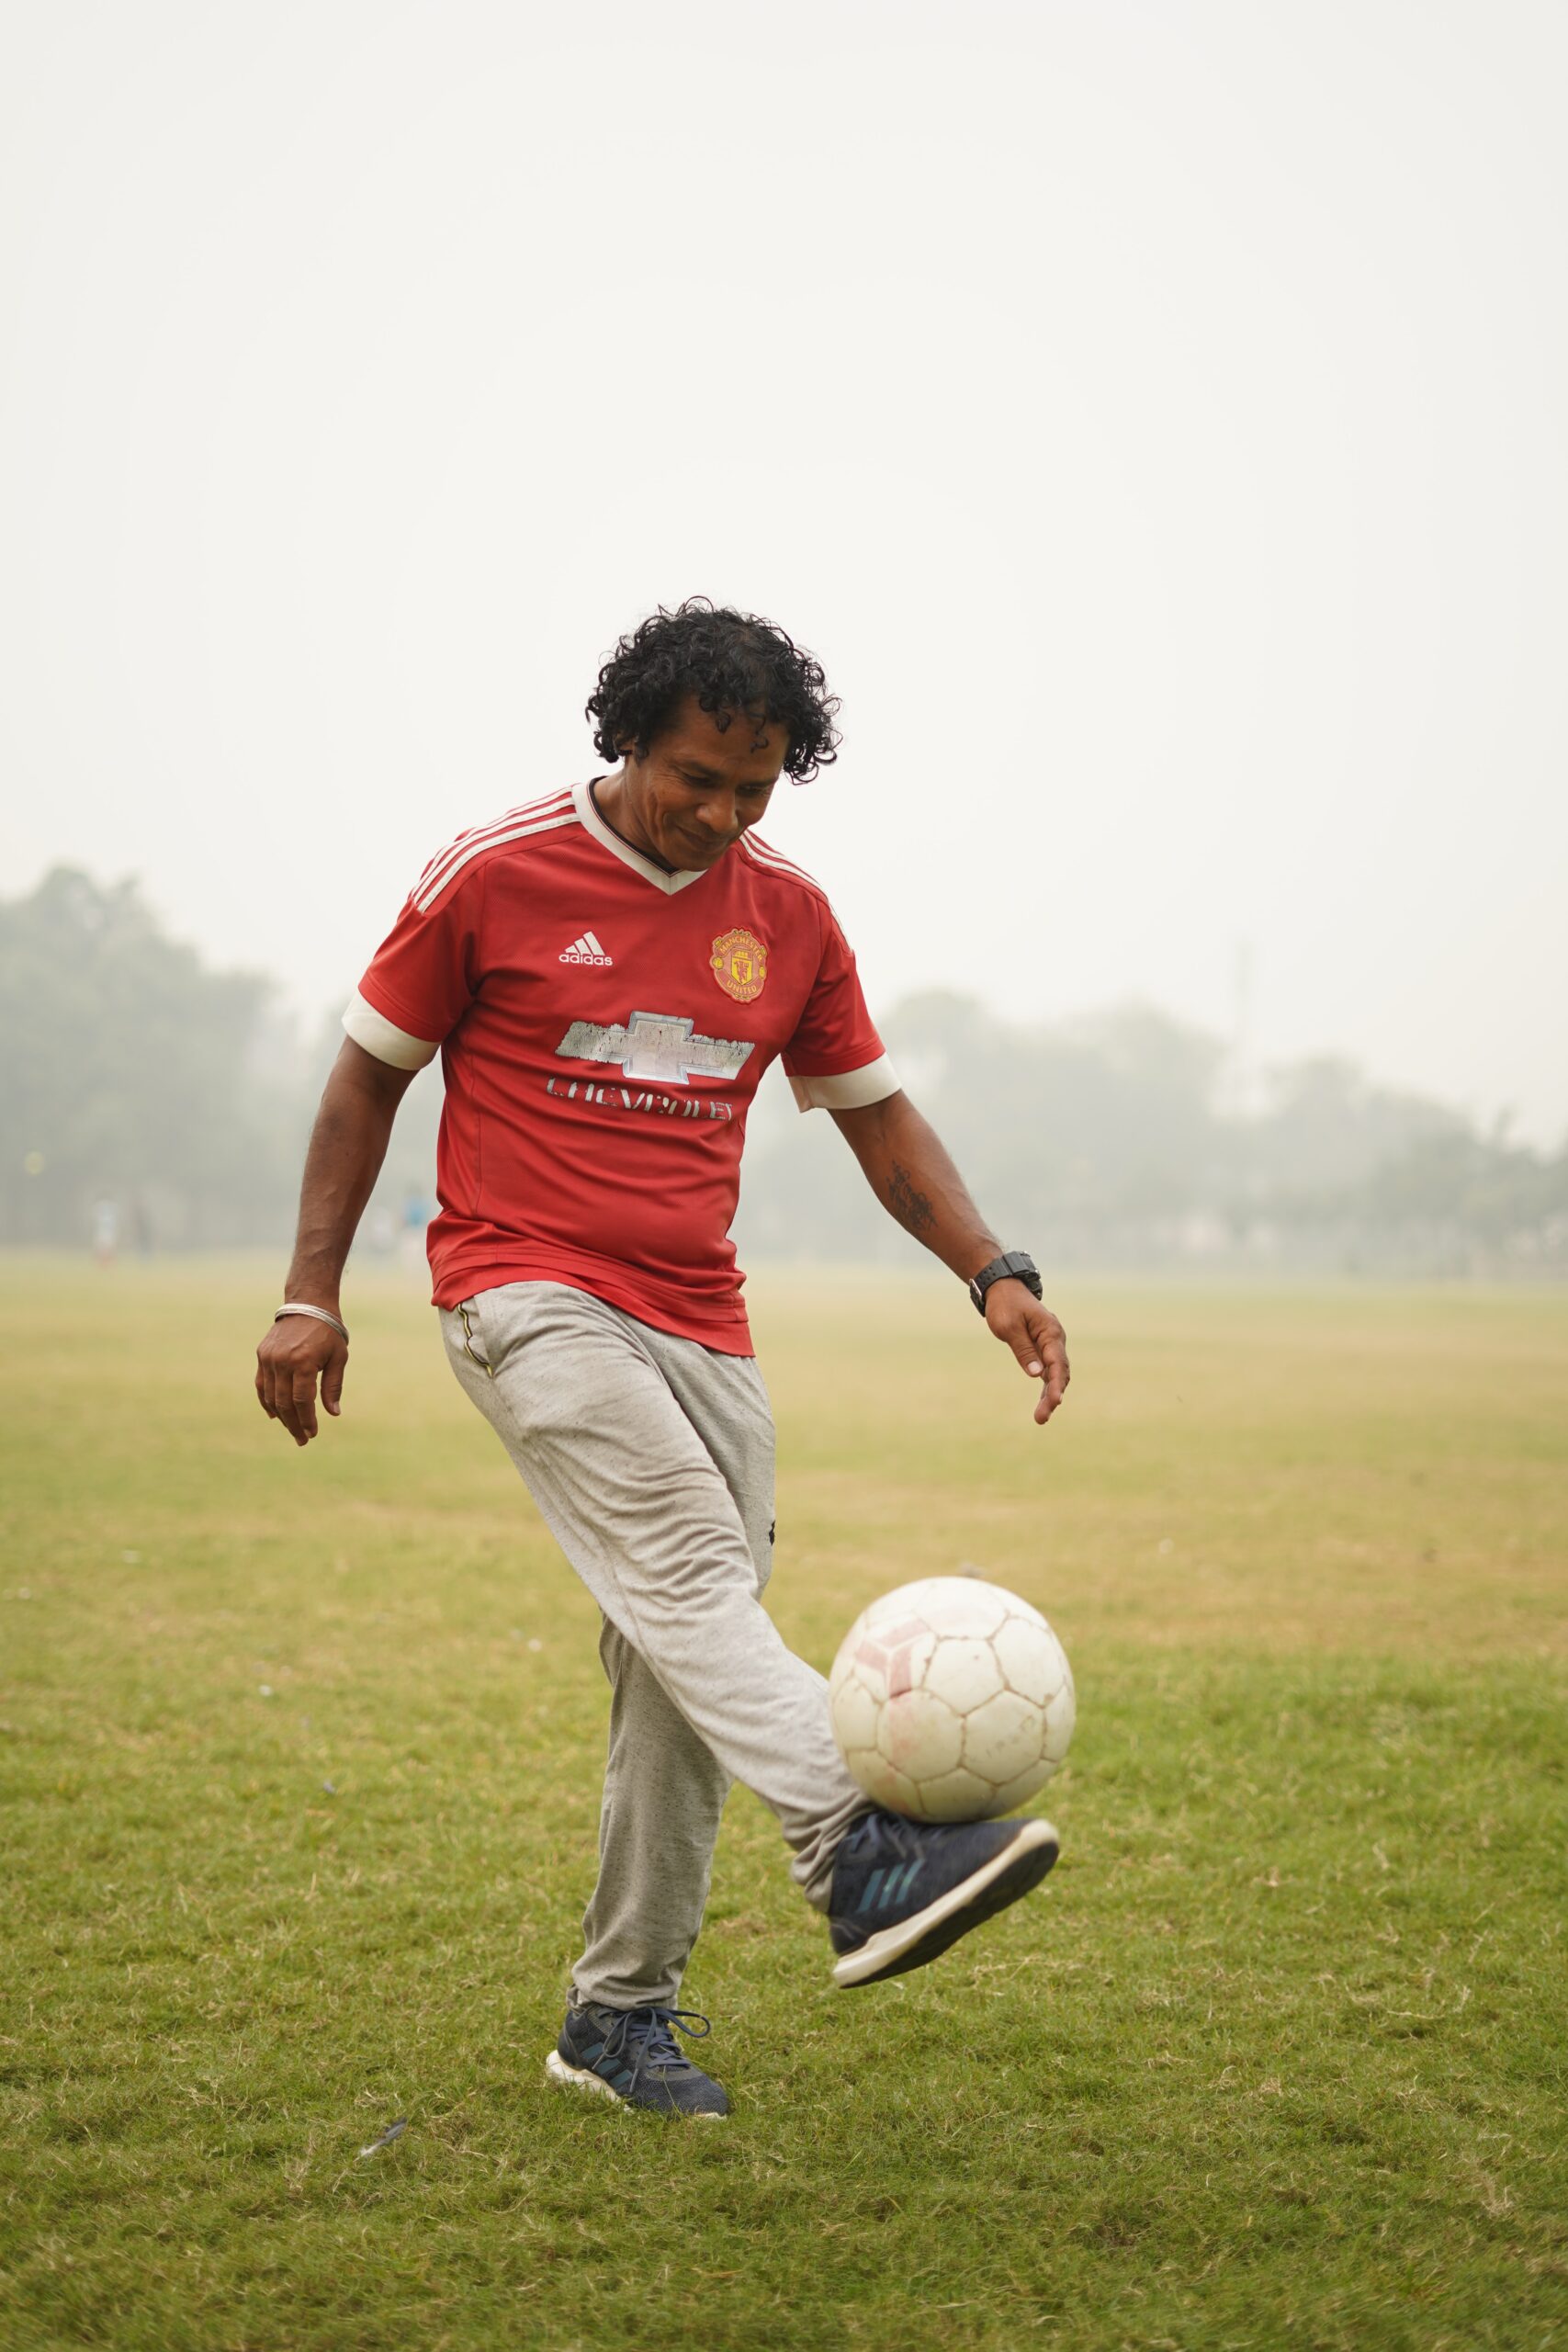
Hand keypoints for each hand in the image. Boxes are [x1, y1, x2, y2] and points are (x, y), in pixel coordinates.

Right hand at [255, 1314, 346, 1446]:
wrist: (308, 1305)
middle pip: (284, 1403)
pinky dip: (266, 1401)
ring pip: (270, 1397)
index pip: (302, 1400)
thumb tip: (333, 1413)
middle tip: (302, 1440)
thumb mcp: (338, 1357)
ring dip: (281, 1416)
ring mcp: (269, 1358)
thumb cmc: (328, 1332)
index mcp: (303, 1361)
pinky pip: (260, 1385)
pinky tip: (274, 1415)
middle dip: (294, 1424)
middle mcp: (282, 1361)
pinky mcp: (262, 1355)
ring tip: (292, 1429)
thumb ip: (333, 1386)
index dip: (307, 1420)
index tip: (312, 1434)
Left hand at [984, 1280, 1069, 1425]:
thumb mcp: (1009, 1327)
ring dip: (1050, 1395)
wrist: (1003, 1289)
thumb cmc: (1005, 1306)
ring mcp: (1050, 1344)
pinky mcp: (1042, 1349)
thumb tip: (1036, 1375)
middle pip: (1059, 1372)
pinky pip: (1048, 1370)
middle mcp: (1055, 1339)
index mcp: (1050, 1332)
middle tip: (1041, 1418)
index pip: (1057, 1363)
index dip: (1056, 1384)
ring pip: (1055, 1374)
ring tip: (1041, 1418)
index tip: (1054, 1402)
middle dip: (1053, 1396)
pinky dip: (1046, 1386)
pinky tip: (1044, 1404)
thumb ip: (1023, 1350)